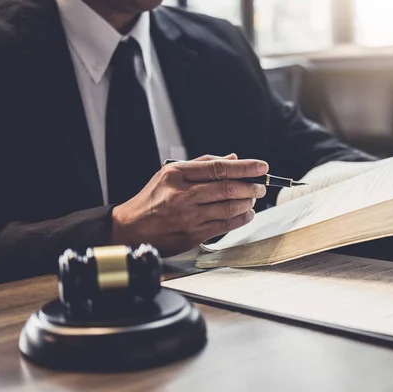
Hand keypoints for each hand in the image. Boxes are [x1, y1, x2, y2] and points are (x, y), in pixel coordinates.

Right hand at [111, 154, 267, 255]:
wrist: (131, 228)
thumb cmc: (153, 199)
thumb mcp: (170, 173)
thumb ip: (202, 164)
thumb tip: (232, 158)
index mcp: (177, 174)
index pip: (218, 167)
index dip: (244, 167)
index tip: (261, 166)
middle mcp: (182, 195)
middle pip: (227, 188)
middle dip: (250, 186)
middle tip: (260, 186)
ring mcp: (188, 216)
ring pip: (228, 208)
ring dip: (247, 203)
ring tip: (253, 199)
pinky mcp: (192, 235)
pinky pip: (224, 226)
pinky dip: (240, 219)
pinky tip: (246, 214)